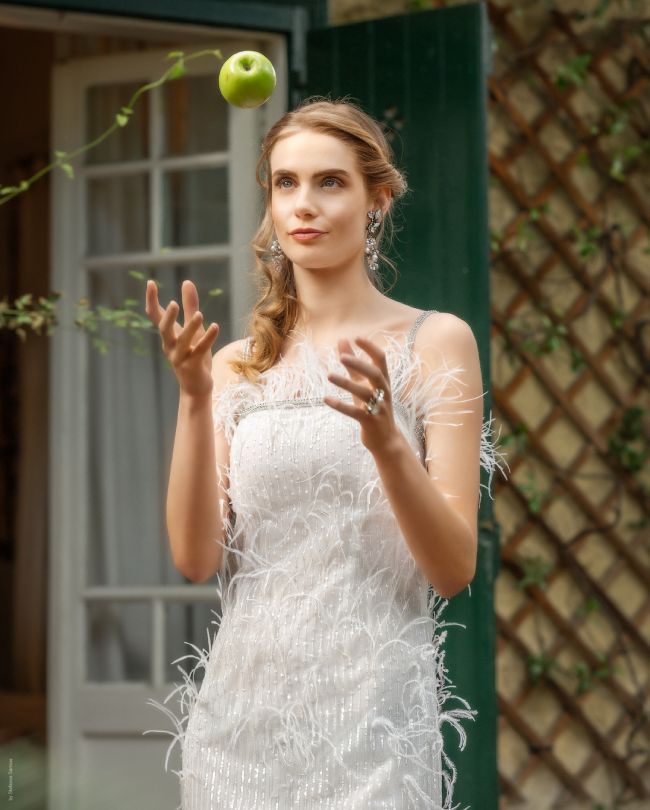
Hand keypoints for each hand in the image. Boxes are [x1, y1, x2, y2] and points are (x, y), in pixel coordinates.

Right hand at [145, 279, 219, 397]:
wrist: (196, 388)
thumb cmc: (193, 356)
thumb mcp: (193, 329)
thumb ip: (190, 307)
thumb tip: (187, 282)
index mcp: (168, 336)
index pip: (155, 316)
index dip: (151, 300)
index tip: (150, 283)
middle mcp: (170, 346)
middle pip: (164, 330)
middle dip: (167, 317)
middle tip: (173, 304)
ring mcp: (180, 358)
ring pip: (183, 342)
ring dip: (191, 328)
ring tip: (200, 315)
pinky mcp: (193, 367)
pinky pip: (200, 351)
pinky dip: (207, 339)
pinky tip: (215, 327)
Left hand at [323, 336, 402, 456]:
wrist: (385, 439)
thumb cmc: (372, 406)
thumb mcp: (363, 384)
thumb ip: (353, 364)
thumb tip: (342, 340)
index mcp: (383, 381)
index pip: (381, 360)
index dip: (370, 348)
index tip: (356, 338)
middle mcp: (384, 392)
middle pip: (375, 374)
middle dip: (360, 364)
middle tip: (341, 357)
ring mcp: (378, 407)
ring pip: (364, 393)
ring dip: (346, 383)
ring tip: (328, 376)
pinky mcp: (370, 421)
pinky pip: (355, 412)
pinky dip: (340, 406)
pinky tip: (326, 399)